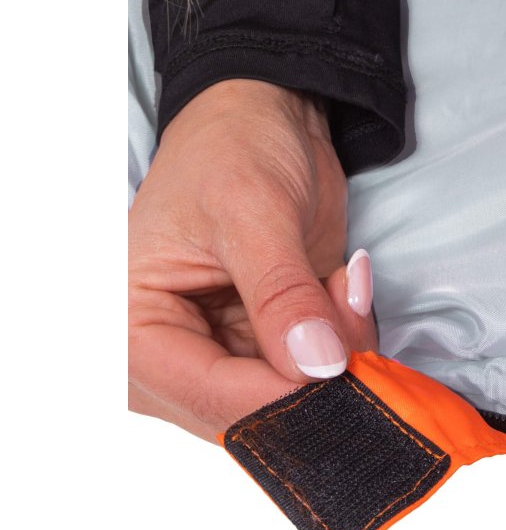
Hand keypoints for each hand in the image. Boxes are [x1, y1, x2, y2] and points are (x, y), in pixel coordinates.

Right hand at [128, 79, 376, 441]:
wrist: (261, 118)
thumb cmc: (231, 149)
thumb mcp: (254, 212)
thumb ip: (283, 296)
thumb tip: (317, 368)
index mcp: (132, 329)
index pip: (215, 398)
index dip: (290, 396)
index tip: (350, 369)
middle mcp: (168, 360)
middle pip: (256, 411)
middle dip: (319, 367)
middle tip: (347, 297)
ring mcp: (218, 358)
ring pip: (295, 399)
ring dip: (338, 347)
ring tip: (341, 280)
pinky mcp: (262, 348)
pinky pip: (316, 374)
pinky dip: (344, 337)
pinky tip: (341, 284)